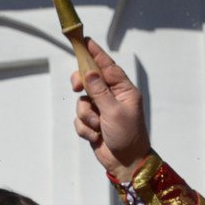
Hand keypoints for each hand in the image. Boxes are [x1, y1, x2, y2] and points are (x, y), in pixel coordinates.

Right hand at [71, 38, 151, 182]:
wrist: (126, 163)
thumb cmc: (128, 136)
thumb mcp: (115, 111)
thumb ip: (100, 91)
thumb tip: (89, 72)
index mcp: (123, 90)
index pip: (107, 66)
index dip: (95, 53)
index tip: (85, 40)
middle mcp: (112, 97)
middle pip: (89, 80)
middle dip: (81, 84)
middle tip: (76, 87)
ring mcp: (102, 110)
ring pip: (81, 101)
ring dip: (86, 116)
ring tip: (97, 127)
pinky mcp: (93, 123)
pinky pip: (79, 119)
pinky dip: (85, 128)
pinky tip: (96, 137)